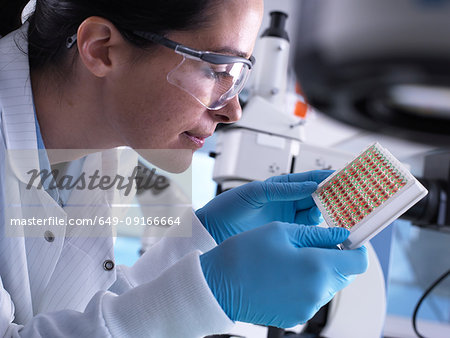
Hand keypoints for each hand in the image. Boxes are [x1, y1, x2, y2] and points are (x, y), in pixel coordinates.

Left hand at [196, 170, 332, 243]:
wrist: (212, 232)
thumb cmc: (227, 208)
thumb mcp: (255, 193)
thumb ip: (282, 189)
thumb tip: (310, 186)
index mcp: (279, 187)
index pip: (309, 180)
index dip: (327, 179)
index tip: (345, 178)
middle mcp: (285, 202)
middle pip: (317, 198)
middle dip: (333, 197)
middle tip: (350, 199)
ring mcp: (286, 219)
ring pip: (315, 214)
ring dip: (329, 214)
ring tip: (342, 215)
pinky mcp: (285, 235)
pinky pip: (307, 231)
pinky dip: (319, 231)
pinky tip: (328, 232)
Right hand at [200, 222, 367, 327]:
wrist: (216, 286)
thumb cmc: (244, 255)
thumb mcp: (281, 231)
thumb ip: (317, 234)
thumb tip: (341, 236)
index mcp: (317, 268)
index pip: (359, 262)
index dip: (356, 248)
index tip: (346, 239)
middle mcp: (317, 293)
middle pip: (344, 275)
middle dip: (335, 257)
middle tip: (314, 242)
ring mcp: (306, 308)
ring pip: (328, 286)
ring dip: (319, 270)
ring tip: (293, 257)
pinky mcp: (294, 316)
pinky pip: (311, 297)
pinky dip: (306, 283)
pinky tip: (284, 273)